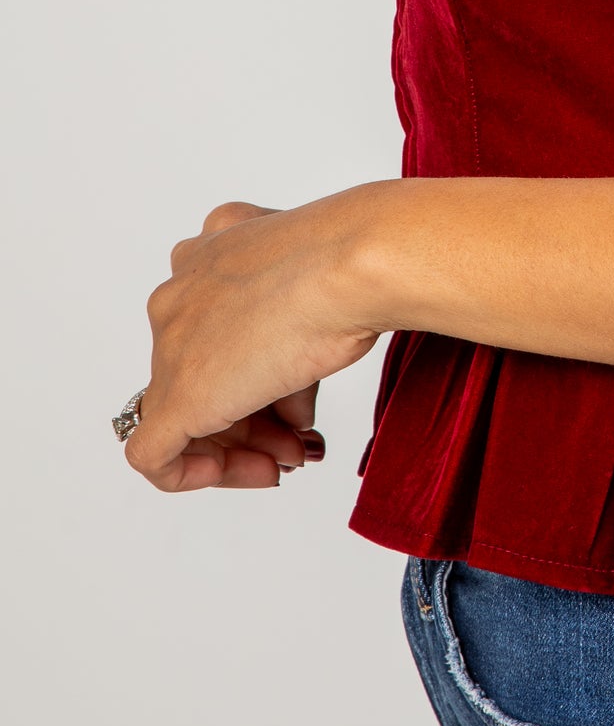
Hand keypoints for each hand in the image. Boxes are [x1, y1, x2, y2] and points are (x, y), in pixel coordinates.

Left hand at [124, 192, 383, 492]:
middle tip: (295, 438)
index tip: (295, 399)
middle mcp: (179, 291)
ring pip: (184, 410)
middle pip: (204, 371)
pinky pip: (154, 454)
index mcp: (210, 252)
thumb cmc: (347, 267)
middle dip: (253, 413)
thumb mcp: (309, 299)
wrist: (346, 266)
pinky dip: (191, 473)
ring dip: (242, 443)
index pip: (218, 330)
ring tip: (291, 456)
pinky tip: (252, 470)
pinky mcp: (174, 396)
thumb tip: (292, 403)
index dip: (258, 372)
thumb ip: (287, 349)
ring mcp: (170, 342)